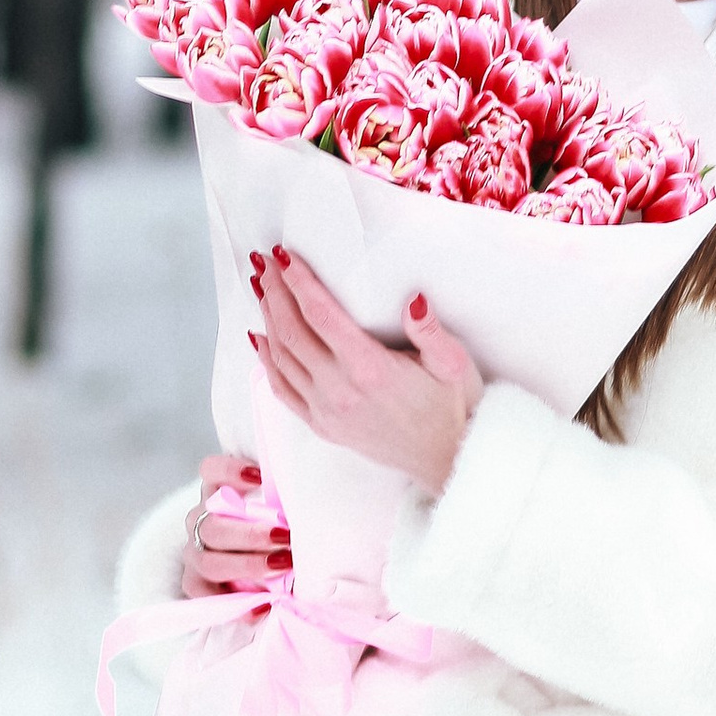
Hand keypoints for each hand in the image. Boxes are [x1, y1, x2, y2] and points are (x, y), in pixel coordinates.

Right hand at [180, 452, 291, 599]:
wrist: (256, 559)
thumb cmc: (273, 523)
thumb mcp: (278, 505)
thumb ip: (284, 497)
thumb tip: (314, 492)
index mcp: (217, 491)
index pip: (211, 471)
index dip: (230, 471)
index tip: (260, 478)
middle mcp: (200, 519)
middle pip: (212, 525)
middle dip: (250, 534)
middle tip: (284, 536)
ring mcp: (195, 551)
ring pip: (208, 560)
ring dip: (246, 565)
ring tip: (281, 566)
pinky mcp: (196, 581)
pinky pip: (203, 594)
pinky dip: (234, 602)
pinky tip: (262, 604)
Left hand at [249, 250, 483, 494]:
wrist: (446, 457)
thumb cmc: (452, 408)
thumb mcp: (454, 365)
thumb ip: (431, 331)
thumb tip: (413, 299)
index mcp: (370, 369)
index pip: (322, 315)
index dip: (299, 283)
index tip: (285, 258)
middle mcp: (340, 390)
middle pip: (292, 332)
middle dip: (275, 293)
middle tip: (266, 264)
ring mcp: (327, 411)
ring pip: (281, 358)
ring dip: (268, 320)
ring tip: (261, 290)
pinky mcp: (322, 426)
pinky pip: (282, 390)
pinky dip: (267, 361)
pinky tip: (261, 339)